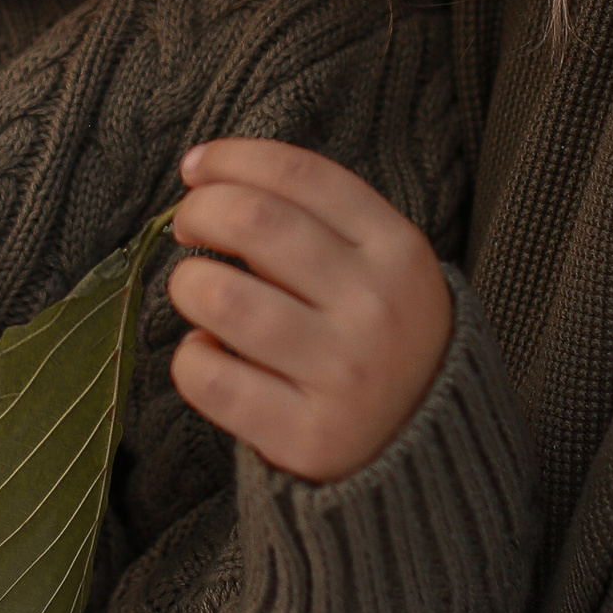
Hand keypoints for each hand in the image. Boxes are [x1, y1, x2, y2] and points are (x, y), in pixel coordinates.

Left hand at [166, 138, 453, 483]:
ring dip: (188, 284)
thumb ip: (310, 224)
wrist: (424, 453)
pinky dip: (190, 358)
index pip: (301, 176)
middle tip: (188, 226)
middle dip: (199, 211)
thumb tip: (205, 176)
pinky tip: (209, 355)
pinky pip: (209, 377)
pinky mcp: (308, 436)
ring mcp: (344, 375)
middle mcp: (376, 308)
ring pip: (222, 297)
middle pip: (254, 221)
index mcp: (399, 251)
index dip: (233, 159)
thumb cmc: (375, 340)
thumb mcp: (377, 270)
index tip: (196, 167)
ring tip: (197, 293)